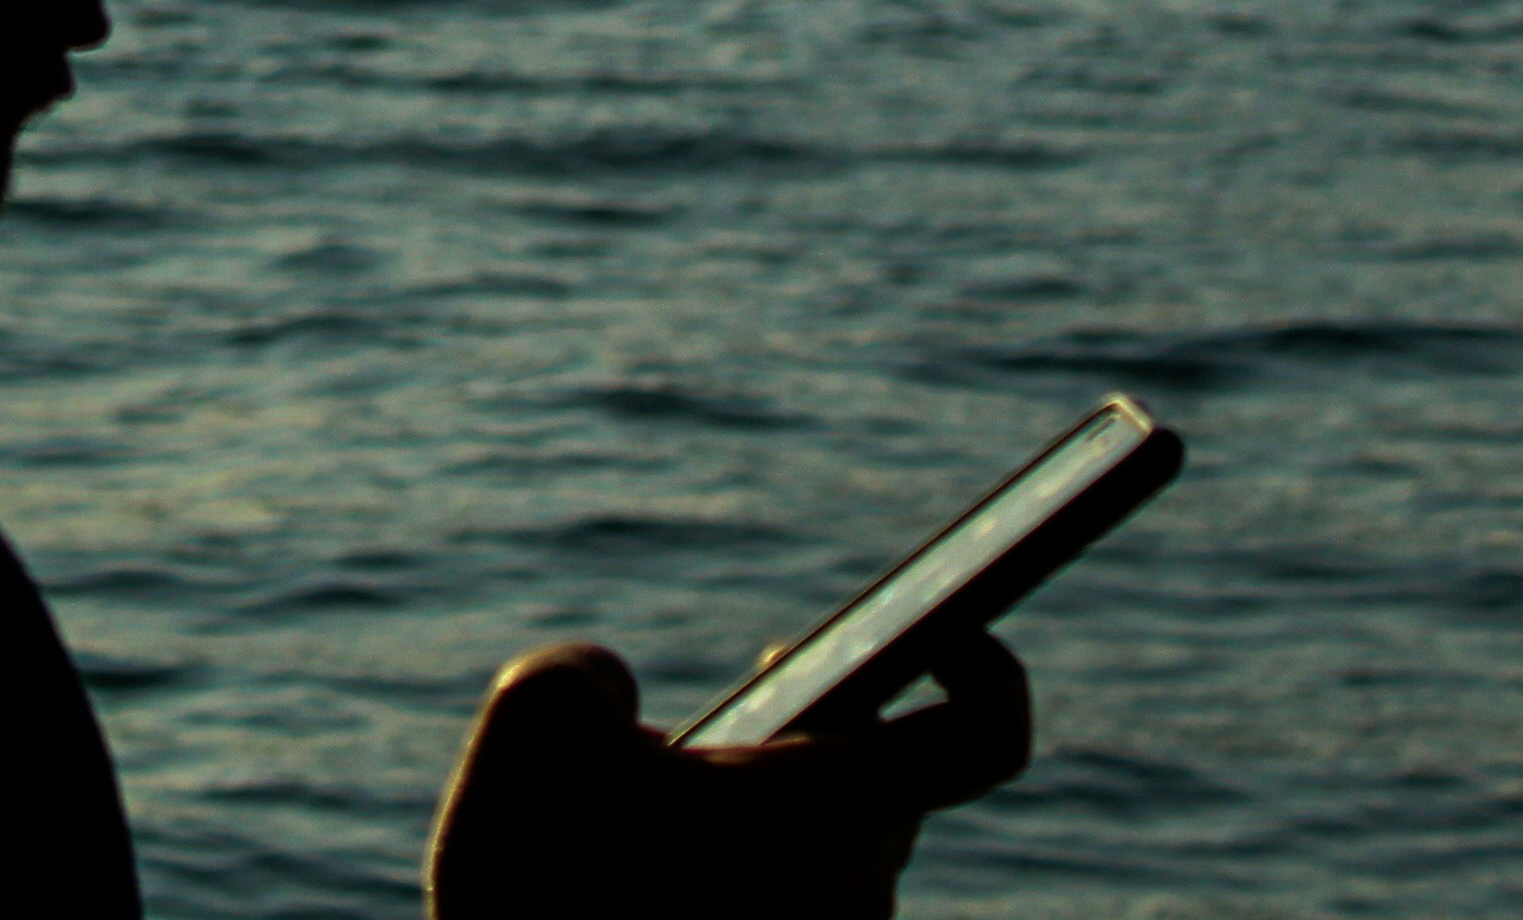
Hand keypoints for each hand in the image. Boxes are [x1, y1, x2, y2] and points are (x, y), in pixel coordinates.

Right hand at [423, 637, 1031, 918]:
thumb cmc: (537, 882)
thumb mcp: (536, 719)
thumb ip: (592, 673)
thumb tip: (620, 711)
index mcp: (832, 812)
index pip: (987, 732)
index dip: (983, 663)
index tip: (929, 631)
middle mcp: (854, 898)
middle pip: (882, 786)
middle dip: (801, 747)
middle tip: (721, 726)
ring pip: (825, 856)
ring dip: (753, 821)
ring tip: (646, 823)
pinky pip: (788, 913)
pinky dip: (730, 879)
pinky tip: (644, 874)